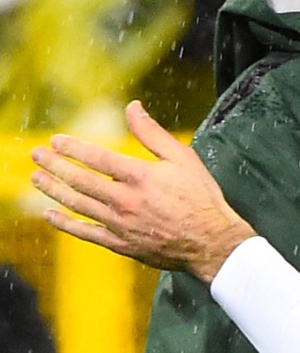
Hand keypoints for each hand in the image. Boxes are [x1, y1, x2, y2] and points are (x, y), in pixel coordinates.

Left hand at [30, 101, 255, 283]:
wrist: (211, 242)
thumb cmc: (201, 197)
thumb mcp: (183, 158)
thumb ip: (153, 134)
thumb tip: (132, 107)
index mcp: (140, 177)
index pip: (97, 157)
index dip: (73, 148)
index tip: (56, 140)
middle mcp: (125, 201)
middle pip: (80, 181)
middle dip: (54, 166)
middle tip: (36, 155)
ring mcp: (120, 224)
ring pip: (78, 205)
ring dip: (53, 190)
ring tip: (36, 179)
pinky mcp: (121, 244)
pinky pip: (86, 233)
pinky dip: (66, 224)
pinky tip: (51, 215)